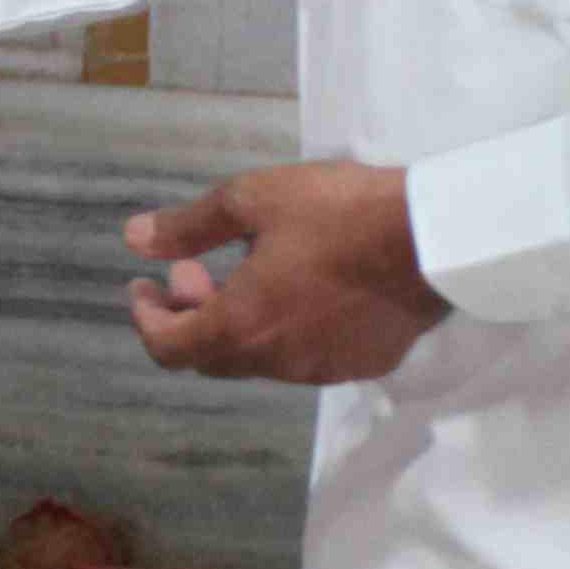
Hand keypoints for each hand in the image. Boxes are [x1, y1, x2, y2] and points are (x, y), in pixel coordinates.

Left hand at [121, 162, 446, 385]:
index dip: (146, 319)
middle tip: (194, 268)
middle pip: (211, 357)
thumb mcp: (252, 200)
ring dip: (238, 322)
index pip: (169, 349)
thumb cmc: (337, 212)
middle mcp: (279, 362)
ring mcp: (325, 368)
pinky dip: (285, 330)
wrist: (434, 237)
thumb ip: (189, 225)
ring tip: (251, 270)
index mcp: (242, 326)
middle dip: (191, 315)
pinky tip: (303, 288)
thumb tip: (135, 239)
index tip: (145, 285)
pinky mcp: (365, 364)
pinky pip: (307, 356)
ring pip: (260, 358)